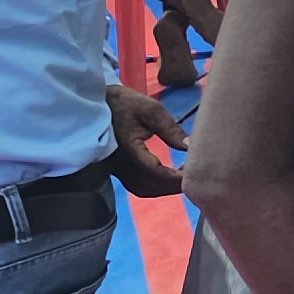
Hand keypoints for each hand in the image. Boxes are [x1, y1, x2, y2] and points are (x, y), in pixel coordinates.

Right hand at [103, 82, 187, 196]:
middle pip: (152, 186)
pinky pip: (140, 186)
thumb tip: (190, 146)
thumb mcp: (150, 109)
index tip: (196, 170)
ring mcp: (118, 170)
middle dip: (176, 184)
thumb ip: (171, 129)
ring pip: (146, 190)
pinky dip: (157, 186)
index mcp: (128, 149)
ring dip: (167, 187)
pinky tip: (170, 176)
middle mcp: (120, 165)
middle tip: (197, 173)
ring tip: (186, 174)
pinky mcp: (118, 171)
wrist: (95, 104)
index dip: (177, 177)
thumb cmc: (123, 103)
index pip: (155, 172)